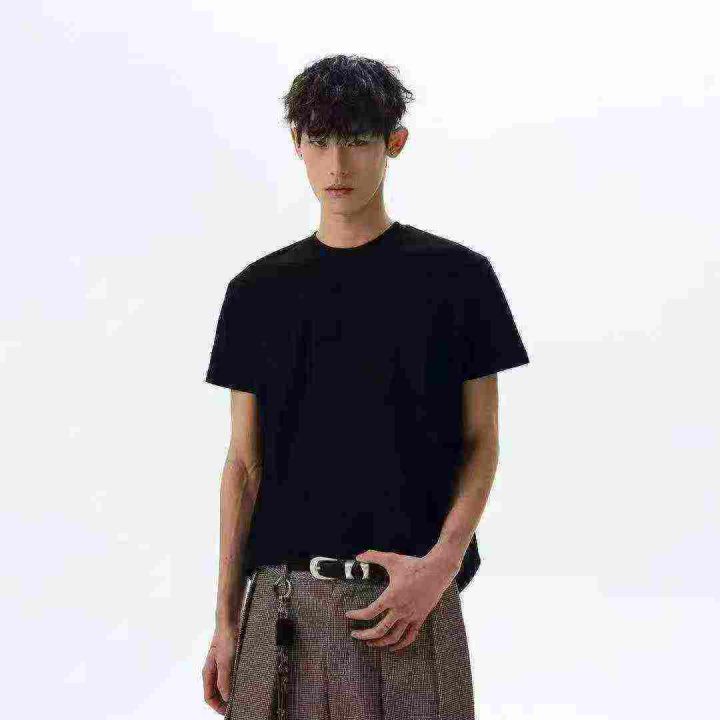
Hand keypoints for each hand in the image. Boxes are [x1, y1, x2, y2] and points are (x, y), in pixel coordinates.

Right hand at [202, 625, 237, 714]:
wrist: (231, 620)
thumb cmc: (226, 639)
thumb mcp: (225, 662)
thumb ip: (224, 680)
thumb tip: (226, 698)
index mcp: (208, 673)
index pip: (209, 697)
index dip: (218, 707)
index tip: (229, 712)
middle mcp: (214, 670)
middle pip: (217, 692)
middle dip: (225, 701)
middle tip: (239, 705)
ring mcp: (222, 665)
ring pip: (226, 684)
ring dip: (233, 691)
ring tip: (244, 695)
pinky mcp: (231, 659)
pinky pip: (233, 675)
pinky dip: (238, 681)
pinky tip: (248, 682)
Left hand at [343, 549, 457, 651]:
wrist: (437, 571)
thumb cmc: (414, 565)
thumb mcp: (391, 559)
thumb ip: (373, 556)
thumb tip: (358, 556)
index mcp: (391, 597)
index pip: (370, 612)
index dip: (357, 615)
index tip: (348, 615)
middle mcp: (400, 609)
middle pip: (379, 629)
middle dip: (364, 634)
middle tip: (354, 635)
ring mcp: (411, 616)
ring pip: (394, 637)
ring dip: (380, 642)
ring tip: (370, 643)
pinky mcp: (420, 618)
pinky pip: (410, 636)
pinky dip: (401, 645)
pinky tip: (393, 648)